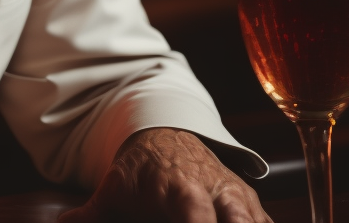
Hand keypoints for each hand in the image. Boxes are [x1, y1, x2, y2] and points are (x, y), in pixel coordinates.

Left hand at [58, 128, 273, 222]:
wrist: (166, 133)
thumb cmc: (139, 169)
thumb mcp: (113, 188)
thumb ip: (91, 212)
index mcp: (182, 189)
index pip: (196, 217)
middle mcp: (217, 191)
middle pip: (241, 221)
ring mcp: (239, 198)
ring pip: (257, 222)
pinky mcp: (251, 206)